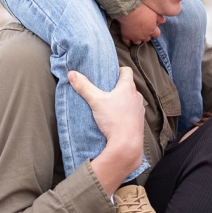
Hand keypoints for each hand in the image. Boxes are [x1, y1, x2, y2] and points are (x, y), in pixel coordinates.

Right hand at [70, 68, 144, 193]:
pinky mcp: (139, 120)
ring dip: (121, 99)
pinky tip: (115, 117)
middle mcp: (137, 96)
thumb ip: (84, 87)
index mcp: (128, 87)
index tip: (109, 73)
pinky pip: (132, 111)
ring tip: (109, 103)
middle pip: (128, 85)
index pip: (127, 71)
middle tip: (104, 89)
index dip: (118, 70)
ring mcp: (139, 108)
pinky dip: (125, 111)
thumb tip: (72, 74)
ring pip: (131, 98)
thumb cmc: (114, 119)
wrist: (127, 142)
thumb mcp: (96, 101)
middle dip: (117, 86)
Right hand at [117, 4, 164, 44]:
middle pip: (147, 39)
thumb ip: (159, 18)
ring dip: (138, 39)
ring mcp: (135, 37)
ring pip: (138, 42)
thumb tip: (163, 21)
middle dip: (146, 35)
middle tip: (143, 30)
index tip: (153, 29)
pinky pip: (126, 42)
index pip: (156, 35)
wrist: (130, 11)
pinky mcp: (126, 36)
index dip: (155, 32)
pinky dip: (127, 43)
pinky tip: (128, 43)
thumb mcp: (154, 13)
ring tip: (136, 35)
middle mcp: (144, 35)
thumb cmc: (144, 10)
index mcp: (152, 30)